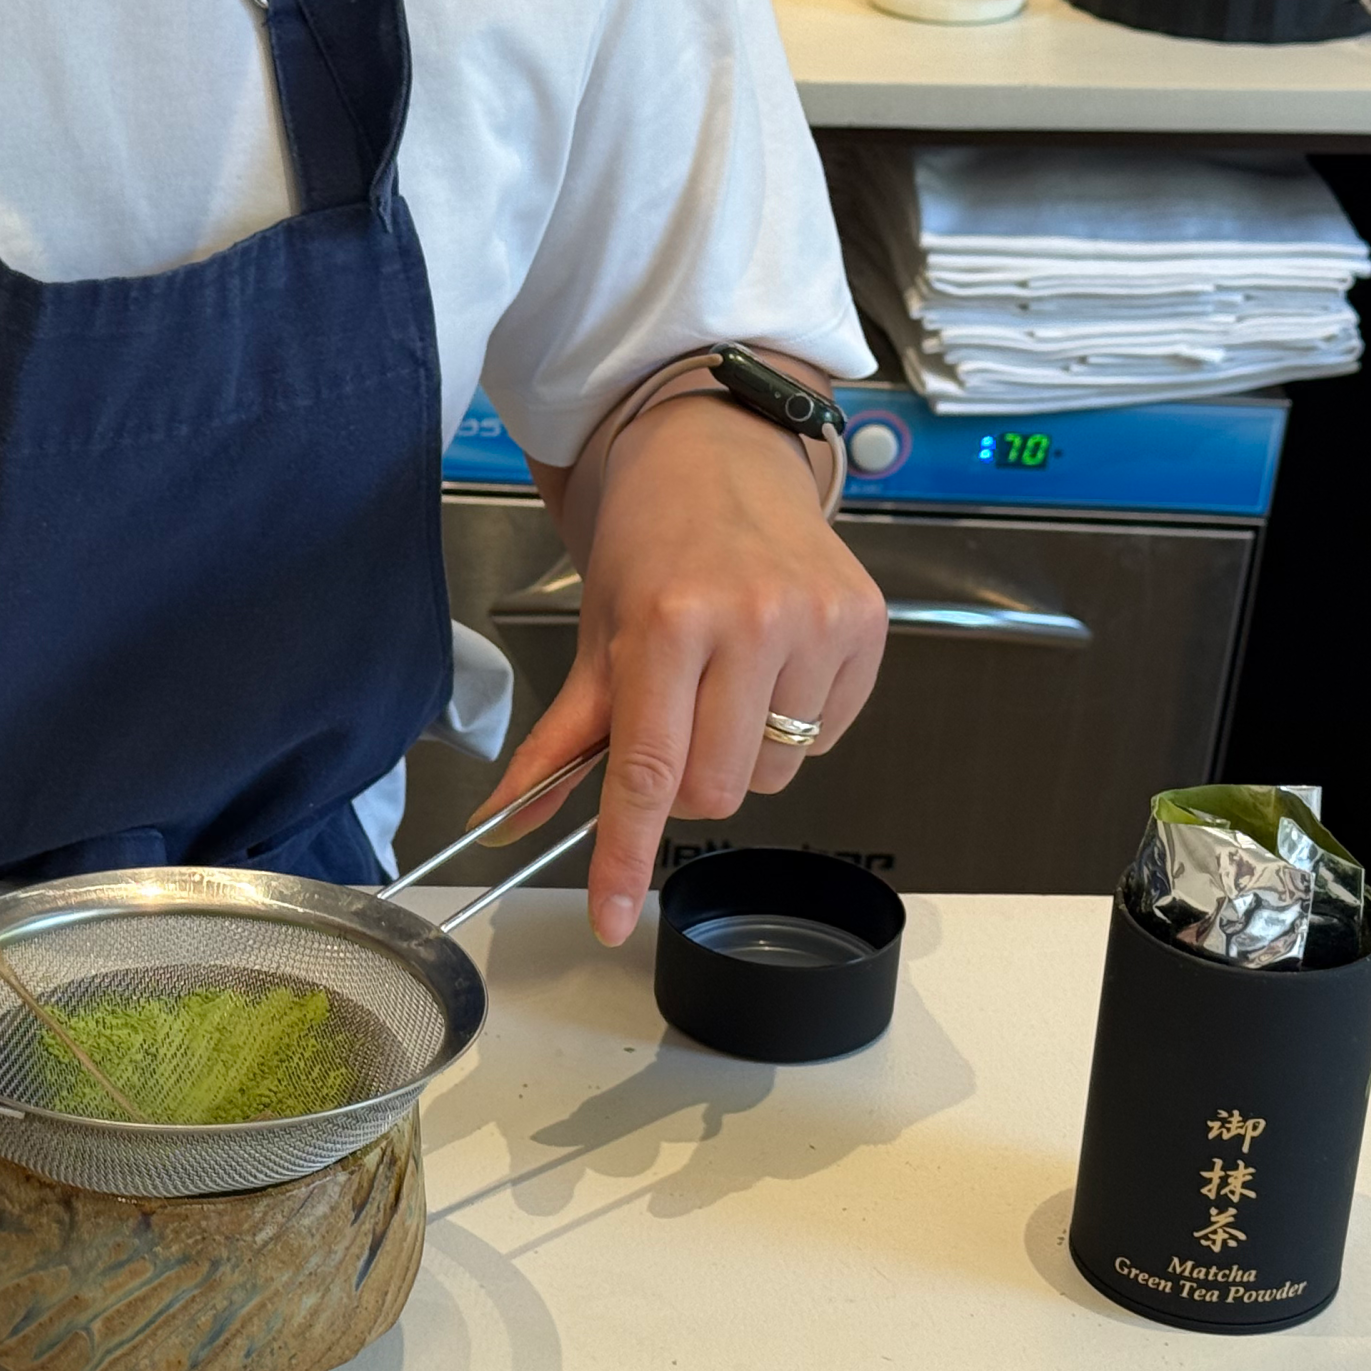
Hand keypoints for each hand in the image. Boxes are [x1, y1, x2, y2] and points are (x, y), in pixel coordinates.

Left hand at [474, 393, 887, 946]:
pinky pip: (825, 739)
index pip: (647, 773)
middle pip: (717, 791)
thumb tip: (505, 820)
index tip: (609, 916)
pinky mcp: (865, 628)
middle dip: (686, 783)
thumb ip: (559, 742)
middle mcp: (752, 621)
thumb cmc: (653, 541)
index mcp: (670, 621)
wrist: (720, 454)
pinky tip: (773, 664)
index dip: (624, 856)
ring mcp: (818, 625)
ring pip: (775, 774)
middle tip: (674, 719)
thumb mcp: (596, 635)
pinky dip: (794, 724)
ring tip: (726, 680)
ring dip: (743, 753)